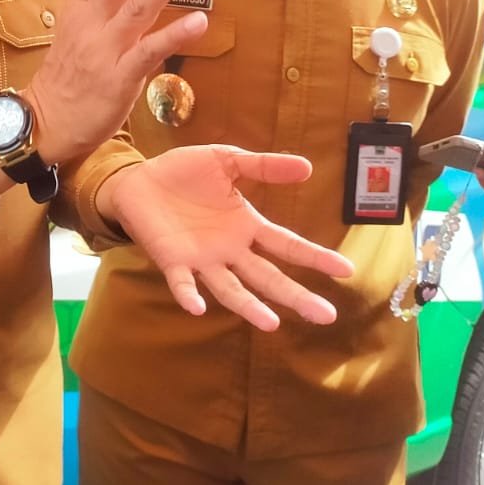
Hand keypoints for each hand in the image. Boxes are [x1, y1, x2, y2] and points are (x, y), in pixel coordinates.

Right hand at [24, 0, 206, 164]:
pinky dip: (174, 35)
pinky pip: (149, 52)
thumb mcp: (84, 30)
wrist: (46, 123)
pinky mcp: (119, 78)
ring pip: (136, 10)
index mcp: (81, 10)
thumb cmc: (69, 76)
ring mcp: (105, 51)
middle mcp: (91, 25)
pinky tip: (199, 21)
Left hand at [96, 146, 355, 330]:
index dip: (314, 257)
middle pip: (268, 277)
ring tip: (272, 323)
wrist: (138, 178)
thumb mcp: (227, 161)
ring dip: (250, 306)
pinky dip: (189, 295)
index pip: (287, 246)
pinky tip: (199, 308)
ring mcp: (201, 260)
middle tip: (326, 316)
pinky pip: (181, 282)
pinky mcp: (171, 261)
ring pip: (231, 289)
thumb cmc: (184, 172)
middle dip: (295, 296)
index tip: (345, 270)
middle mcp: (229, 250)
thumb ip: (264, 166)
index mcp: (246, 227)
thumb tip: (307, 167)